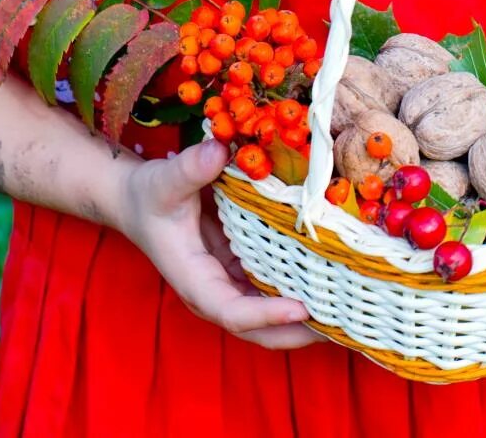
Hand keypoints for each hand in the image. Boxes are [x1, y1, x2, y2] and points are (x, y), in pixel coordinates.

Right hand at [116, 137, 319, 348]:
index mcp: (194, 280)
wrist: (139, 201)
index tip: (302, 309)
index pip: (232, 312)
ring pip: (267, 316)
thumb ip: (189, 168)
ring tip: (346, 311)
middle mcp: (213, 292)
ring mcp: (228, 284)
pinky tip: (329, 280)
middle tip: (340, 324)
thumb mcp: (165, 180)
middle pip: (256, 330)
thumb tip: (219, 151)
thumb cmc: (150, 195)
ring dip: (303, 318)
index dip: (266, 315)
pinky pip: (271, 288)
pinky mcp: (239, 270)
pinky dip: (298, 289)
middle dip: (296, 333)